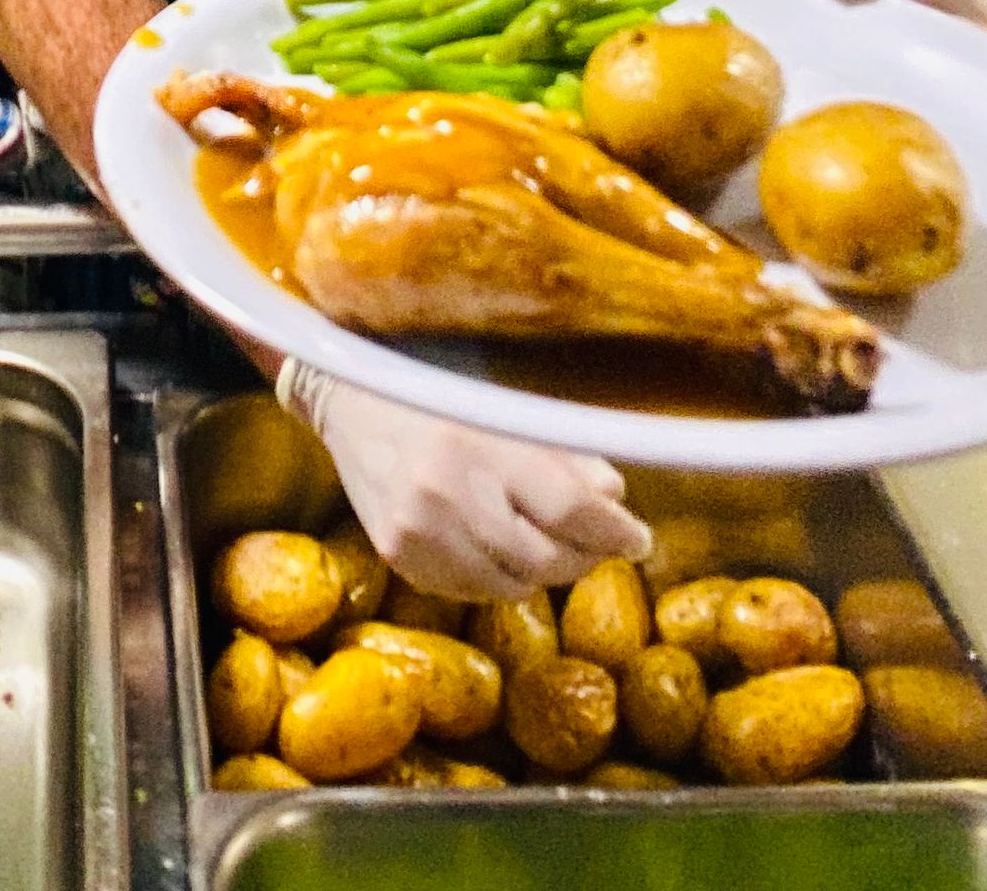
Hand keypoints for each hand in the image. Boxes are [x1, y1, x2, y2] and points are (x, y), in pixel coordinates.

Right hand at [277, 361, 649, 600]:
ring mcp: (419, 532)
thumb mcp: (500, 410)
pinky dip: (495, 577)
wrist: (348, 400)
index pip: (568, 509)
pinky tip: (494, 547)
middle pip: (546, 558)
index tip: (638, 539)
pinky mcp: (398, 556)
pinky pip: (470, 590)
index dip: (614, 532)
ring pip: (512, 585)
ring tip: (544, 541)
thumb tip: (615, 497)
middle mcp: (448, 493)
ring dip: (540, 570)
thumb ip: (561, 453)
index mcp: (480, 445)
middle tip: (599, 542)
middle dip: (583, 554)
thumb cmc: (434, 396)